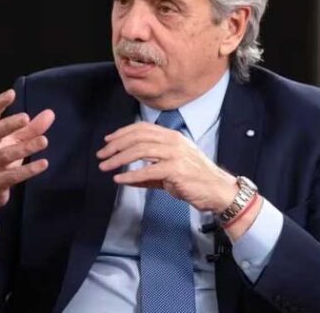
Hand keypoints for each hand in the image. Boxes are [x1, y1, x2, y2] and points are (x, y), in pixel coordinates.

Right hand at [0, 89, 54, 235]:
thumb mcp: (11, 142)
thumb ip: (31, 129)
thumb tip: (50, 114)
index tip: (11, 93)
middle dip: (8, 125)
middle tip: (25, 118)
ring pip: (5, 155)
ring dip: (25, 148)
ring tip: (44, 141)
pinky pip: (13, 176)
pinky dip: (29, 170)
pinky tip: (43, 163)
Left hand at [96, 122, 237, 212]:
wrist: (218, 191)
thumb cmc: (195, 180)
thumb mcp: (169, 172)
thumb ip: (148, 173)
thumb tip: (124, 177)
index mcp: (172, 137)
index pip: (142, 128)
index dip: (122, 133)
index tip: (108, 141)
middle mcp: (173, 141)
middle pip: (137, 138)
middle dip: (116, 146)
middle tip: (101, 155)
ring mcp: (175, 154)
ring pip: (140, 151)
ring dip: (119, 159)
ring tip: (105, 167)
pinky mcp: (176, 170)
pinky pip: (148, 171)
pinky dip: (131, 175)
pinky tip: (119, 179)